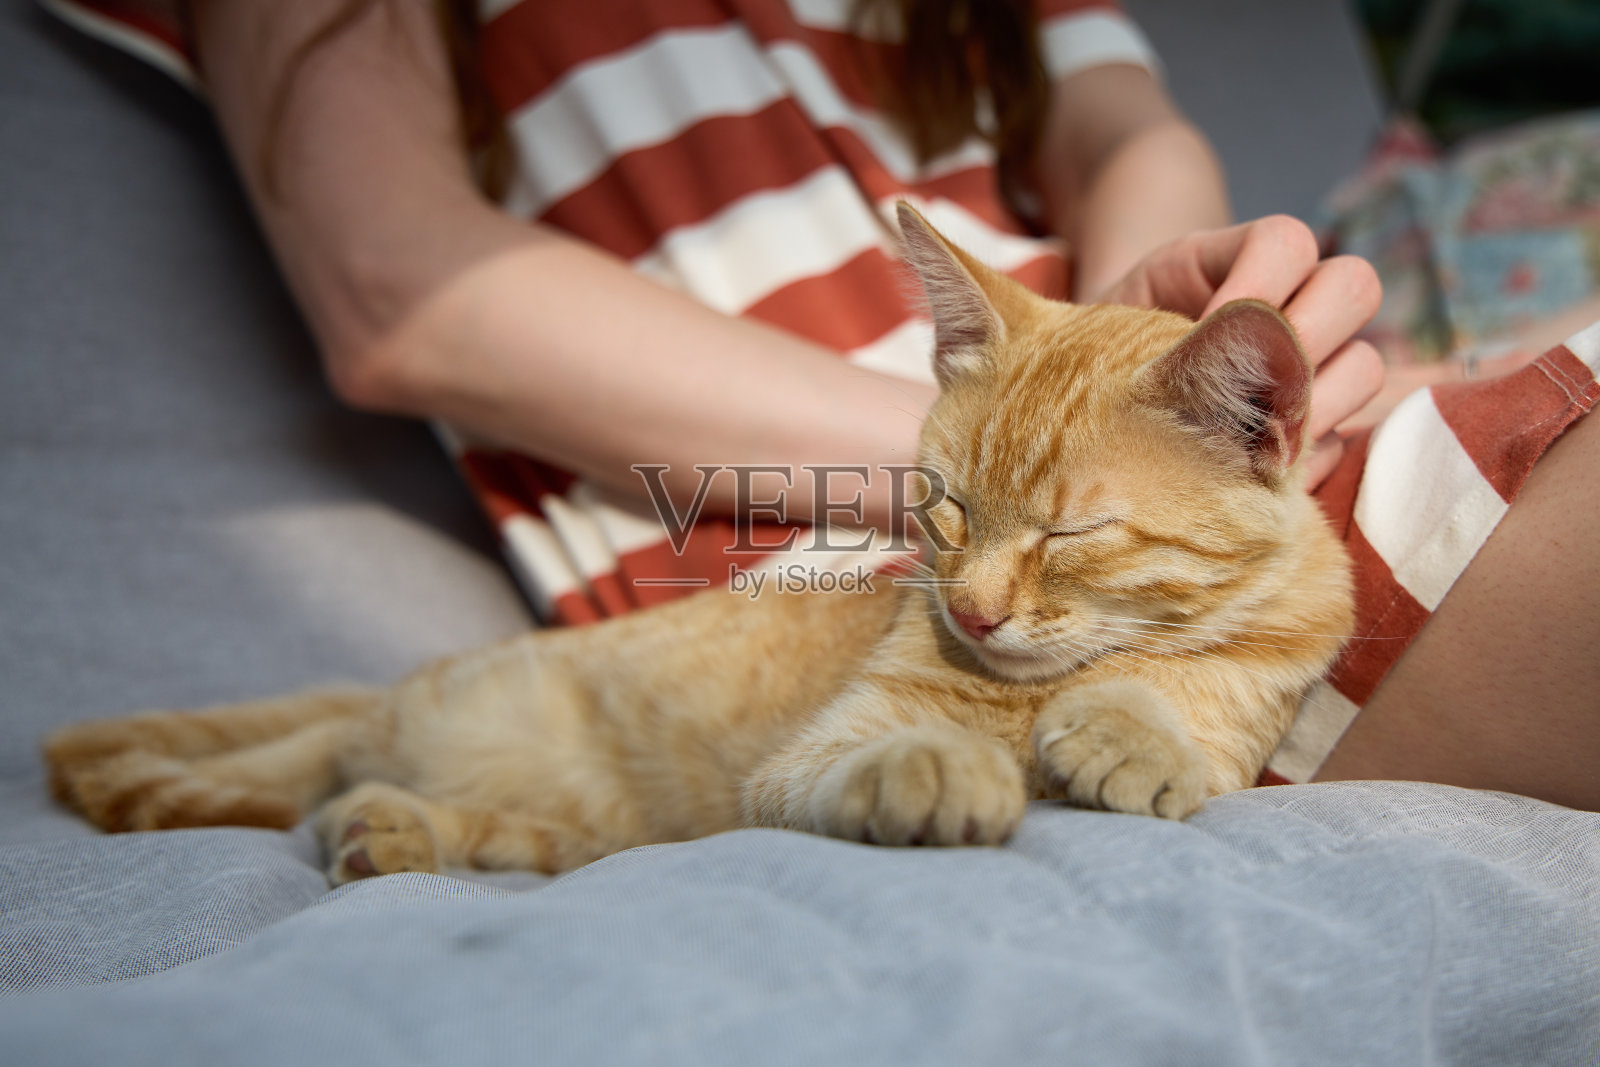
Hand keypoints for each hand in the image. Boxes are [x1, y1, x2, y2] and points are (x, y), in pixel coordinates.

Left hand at [1097, 216, 1383, 486]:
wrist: (1111, 386)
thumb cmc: (1115, 343)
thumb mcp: (1120, 315)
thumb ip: (1147, 326)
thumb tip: (1179, 365)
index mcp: (1250, 258)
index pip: (1287, 242)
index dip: (1257, 282)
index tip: (1207, 322)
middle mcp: (1301, 301)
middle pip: (1353, 287)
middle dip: (1303, 337)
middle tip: (1244, 382)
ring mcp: (1322, 365)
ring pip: (1363, 366)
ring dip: (1315, 403)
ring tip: (1252, 435)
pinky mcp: (1319, 428)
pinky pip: (1341, 442)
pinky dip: (1304, 460)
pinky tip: (1254, 479)